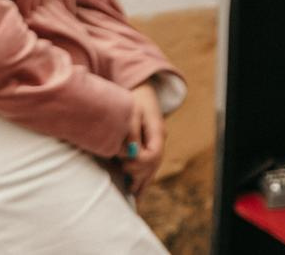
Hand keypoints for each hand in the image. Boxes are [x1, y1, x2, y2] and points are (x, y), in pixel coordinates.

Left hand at [120, 82, 165, 196]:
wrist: (139, 89)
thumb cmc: (133, 99)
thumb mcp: (132, 112)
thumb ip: (132, 132)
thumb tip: (130, 153)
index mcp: (157, 131)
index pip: (153, 155)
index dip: (139, 163)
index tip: (125, 164)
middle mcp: (159, 139)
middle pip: (154, 165)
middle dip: (139, 175)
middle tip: (124, 179)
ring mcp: (156, 142)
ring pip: (153, 167)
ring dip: (142, 181)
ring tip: (131, 195)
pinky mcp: (149, 144)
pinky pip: (149, 165)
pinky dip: (143, 178)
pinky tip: (136, 189)